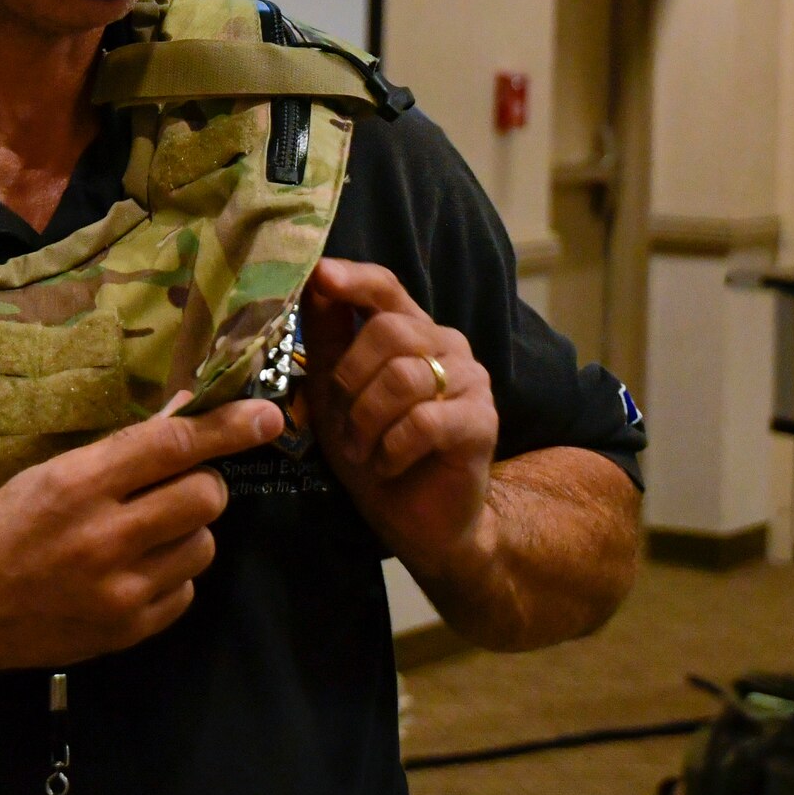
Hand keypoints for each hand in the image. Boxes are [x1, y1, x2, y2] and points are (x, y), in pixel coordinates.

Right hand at [0, 398, 284, 674]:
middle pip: (204, 496)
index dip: (226, 427)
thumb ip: (118, 454)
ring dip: (186, 532)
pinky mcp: (128, 630)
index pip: (172, 445)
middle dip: (201, 485)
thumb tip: (185, 419)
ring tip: (143, 535)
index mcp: (79, 484)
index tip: (267, 417)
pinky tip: (132, 572)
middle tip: (172, 489)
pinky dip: (170, 576)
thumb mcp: (49, 474)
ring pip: (202, 545)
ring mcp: (120, 589)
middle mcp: (105, 536)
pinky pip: (185, 591)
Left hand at [299, 259, 498, 574]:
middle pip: (389, 330)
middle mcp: (446, 344)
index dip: (354, 278)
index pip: (386, 286)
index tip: (322, 276)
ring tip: (362, 450)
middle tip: (343, 422)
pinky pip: (424, 421)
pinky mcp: (482, 422)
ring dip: (366, 420)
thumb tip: (312, 279)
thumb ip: (327, 336)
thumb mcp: (334, 390)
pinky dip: (392, 447)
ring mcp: (471, 380)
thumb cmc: (373, 448)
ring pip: (403, 377)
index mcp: (411, 330)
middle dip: (350, 379)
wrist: (415, 519)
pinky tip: (387, 464)